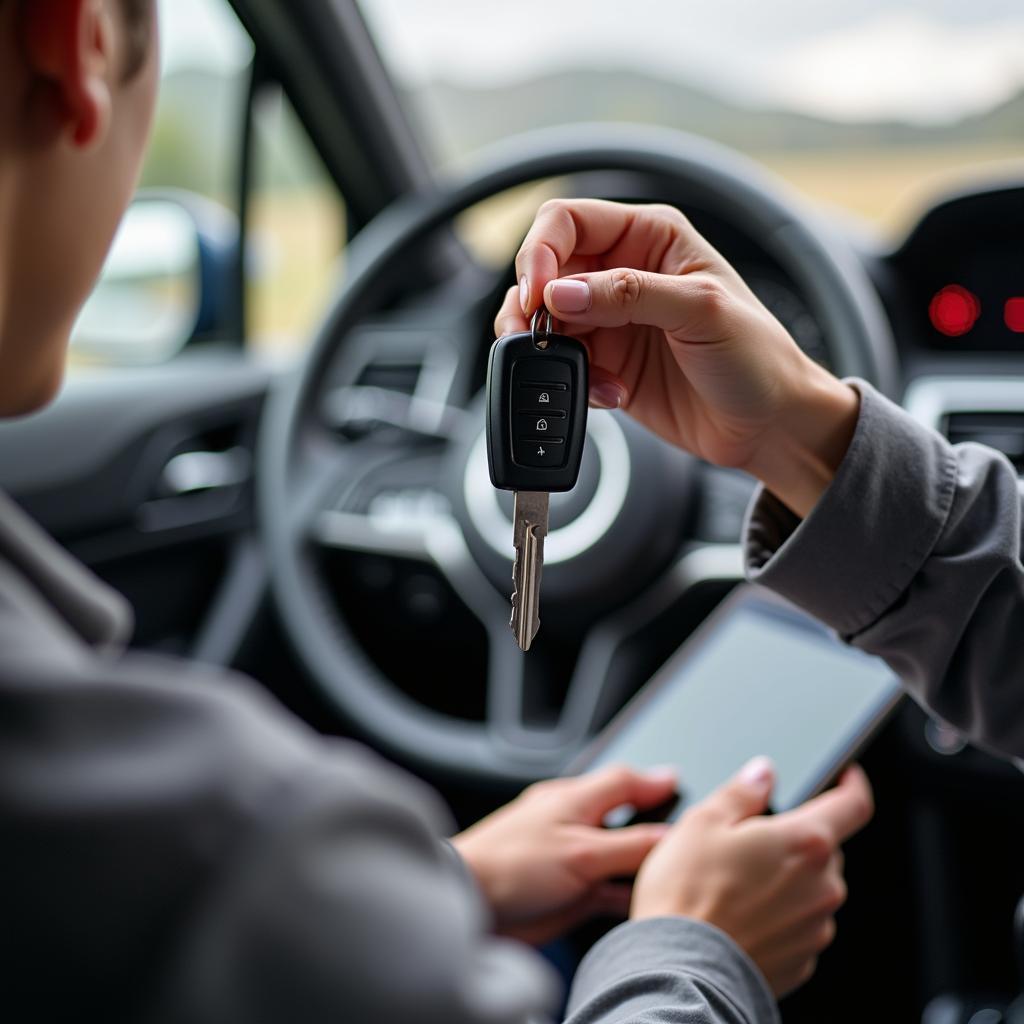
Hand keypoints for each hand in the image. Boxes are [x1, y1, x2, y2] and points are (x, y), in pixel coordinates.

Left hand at [452, 765, 675, 945]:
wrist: (469, 905)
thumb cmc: (511, 864)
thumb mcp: (581, 852)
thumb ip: (628, 845)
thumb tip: (670, 836)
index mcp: (575, 800)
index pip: (623, 782)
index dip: (653, 782)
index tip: (679, 783)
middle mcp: (574, 825)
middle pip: (624, 818)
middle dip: (653, 823)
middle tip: (687, 831)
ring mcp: (571, 860)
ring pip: (618, 856)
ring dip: (642, 863)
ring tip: (676, 869)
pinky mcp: (568, 894)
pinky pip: (608, 890)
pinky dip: (627, 894)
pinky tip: (645, 902)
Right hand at [494, 199, 860, 517]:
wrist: (768, 425)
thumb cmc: (758, 357)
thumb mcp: (701, 311)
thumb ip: (629, 294)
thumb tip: (561, 292)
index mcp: (650, 238)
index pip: (567, 221)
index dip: (541, 253)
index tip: (538, 295)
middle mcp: (623, 274)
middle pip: (543, 272)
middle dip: (532, 306)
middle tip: (541, 337)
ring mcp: (610, 321)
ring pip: (542, 321)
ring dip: (547, 350)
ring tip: (574, 371)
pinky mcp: (605, 364)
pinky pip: (561, 365)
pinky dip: (572, 383)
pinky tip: (609, 393)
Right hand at [632, 756, 873, 996]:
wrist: (679, 970)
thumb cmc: (687, 895)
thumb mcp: (702, 822)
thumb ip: (742, 792)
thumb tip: (762, 773)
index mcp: (805, 842)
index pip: (853, 805)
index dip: (853, 784)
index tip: (846, 777)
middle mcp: (823, 886)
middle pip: (824, 848)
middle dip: (795, 839)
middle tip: (747, 842)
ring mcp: (815, 928)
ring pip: (811, 888)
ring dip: (785, 879)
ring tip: (733, 886)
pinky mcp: (802, 960)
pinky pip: (798, 925)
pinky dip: (777, 916)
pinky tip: (739, 916)